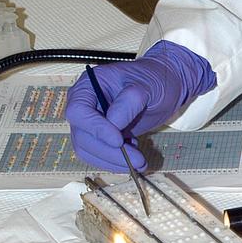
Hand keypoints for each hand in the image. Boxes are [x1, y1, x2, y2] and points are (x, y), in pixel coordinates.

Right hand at [66, 41, 215, 170]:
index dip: (95, 129)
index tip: (119, 141)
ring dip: (113, 161)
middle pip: (83, 137)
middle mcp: (84, 106)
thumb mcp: (147, 86)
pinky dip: (115, 162)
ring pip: (88, 151)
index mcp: (89, 86)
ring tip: (140, 160)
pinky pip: (98, 157)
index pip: (78, 111)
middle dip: (110, 152)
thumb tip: (113, 125)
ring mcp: (90, 124)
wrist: (162, 87)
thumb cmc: (154, 80)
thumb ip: (129, 102)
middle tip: (138, 160)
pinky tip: (134, 153)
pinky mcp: (99, 138)